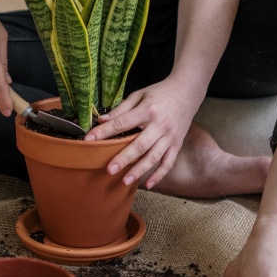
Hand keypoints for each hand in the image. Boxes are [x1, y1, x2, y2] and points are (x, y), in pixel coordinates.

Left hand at [84, 76, 200, 188]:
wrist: (187, 91)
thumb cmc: (160, 92)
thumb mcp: (139, 95)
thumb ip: (121, 109)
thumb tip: (101, 120)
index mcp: (147, 110)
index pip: (122, 122)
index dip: (104, 131)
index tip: (89, 140)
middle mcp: (159, 125)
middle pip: (140, 144)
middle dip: (124, 158)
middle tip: (109, 170)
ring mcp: (170, 136)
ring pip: (154, 157)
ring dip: (140, 170)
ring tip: (125, 181)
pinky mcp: (177, 144)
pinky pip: (168, 162)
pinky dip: (159, 175)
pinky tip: (148, 184)